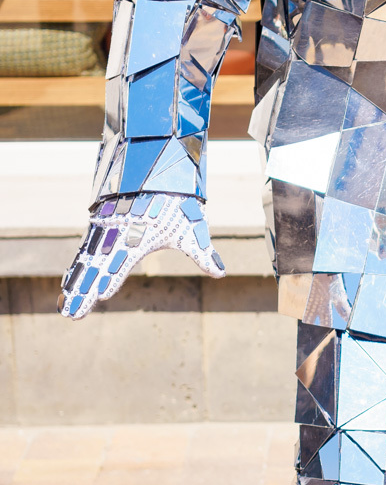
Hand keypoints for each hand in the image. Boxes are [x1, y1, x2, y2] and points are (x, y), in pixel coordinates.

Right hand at [60, 193, 225, 318]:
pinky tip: (66, 289)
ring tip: (65, 308)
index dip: (112, 278)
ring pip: (86, 263)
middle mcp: (116, 235)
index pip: (122, 261)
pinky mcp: (98, 229)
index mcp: (137, 236)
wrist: (156, 170)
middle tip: (71, 314)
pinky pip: (84, 254)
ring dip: (74, 286)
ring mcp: (105, 232)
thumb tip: (220, 274)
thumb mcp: (191, 227)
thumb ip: (202, 252)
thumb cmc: (176, 202)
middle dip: (83, 292)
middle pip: (96, 268)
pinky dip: (75, 271)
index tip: (102, 295)